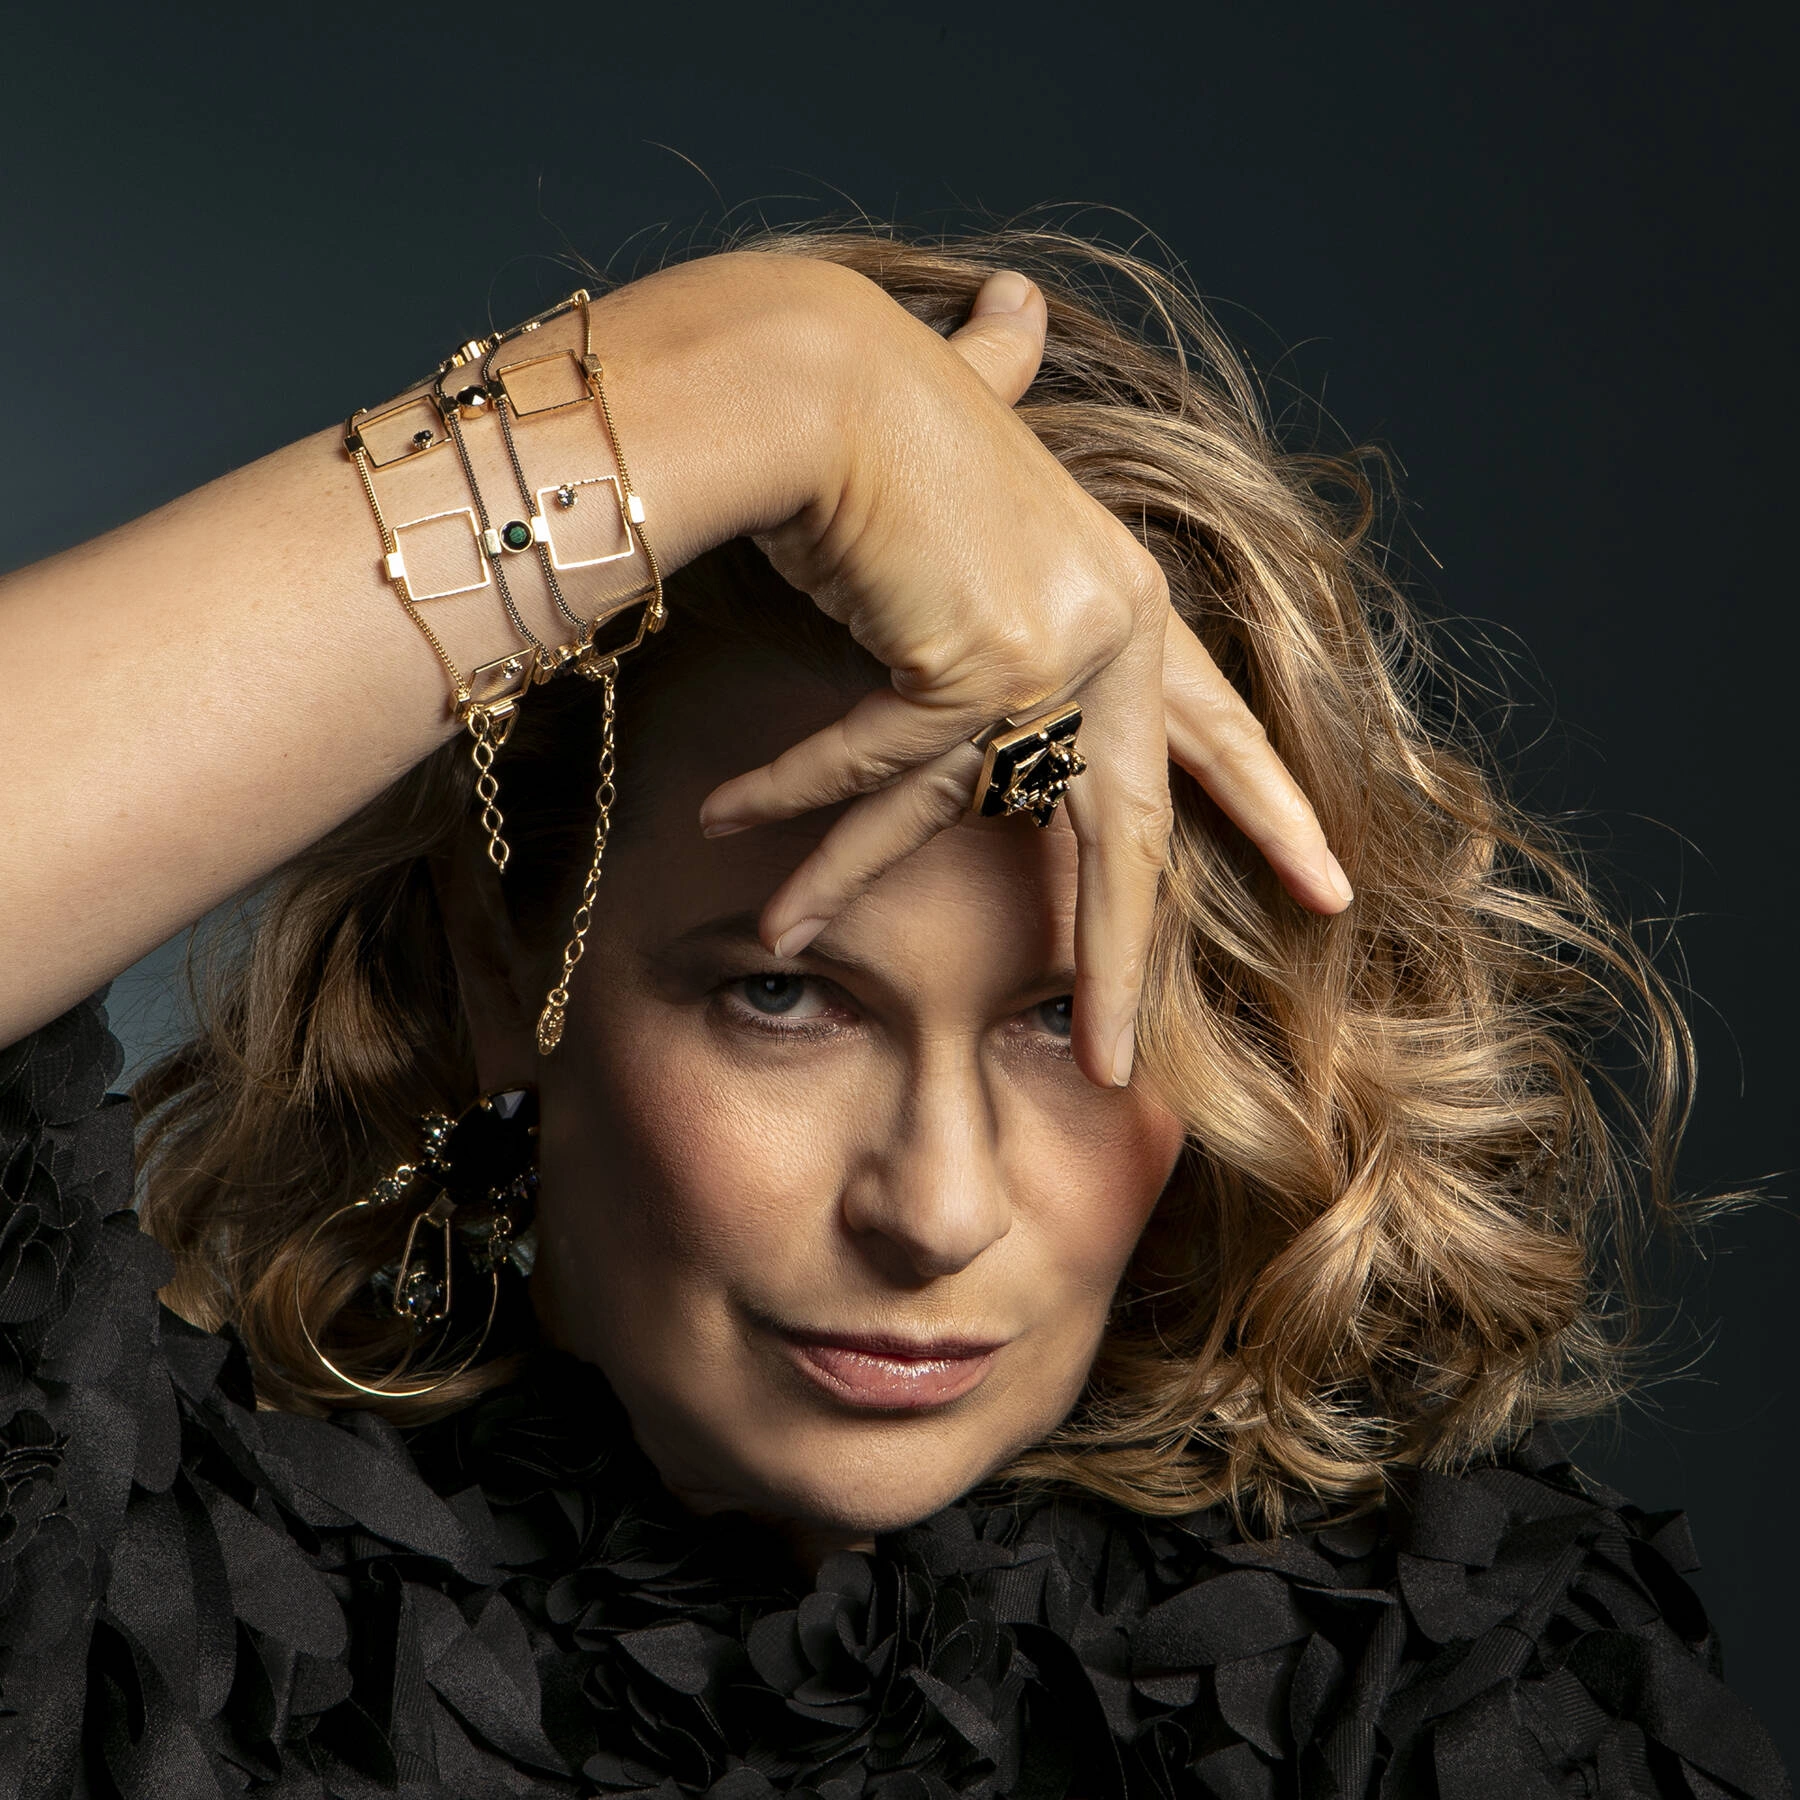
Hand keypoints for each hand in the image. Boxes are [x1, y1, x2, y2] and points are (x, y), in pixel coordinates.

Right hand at [692, 267, 1350, 1089]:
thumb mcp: (970, 419)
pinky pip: (878, 770)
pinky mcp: (982, 670)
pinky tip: (727, 827)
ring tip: (787, 944)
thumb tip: (1019, 302)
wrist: (823, 367)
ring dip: (852, 880)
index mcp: (1124, 592)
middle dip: (1121, 959)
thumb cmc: (888, 389)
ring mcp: (1054, 656)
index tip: (1324, 881)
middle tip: (1121, 1066)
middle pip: (1125, 831)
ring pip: (965, 821)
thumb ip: (1003, 376)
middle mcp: (1110, 630)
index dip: (1262, 806)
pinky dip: (797, 799)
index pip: (1211, 727)